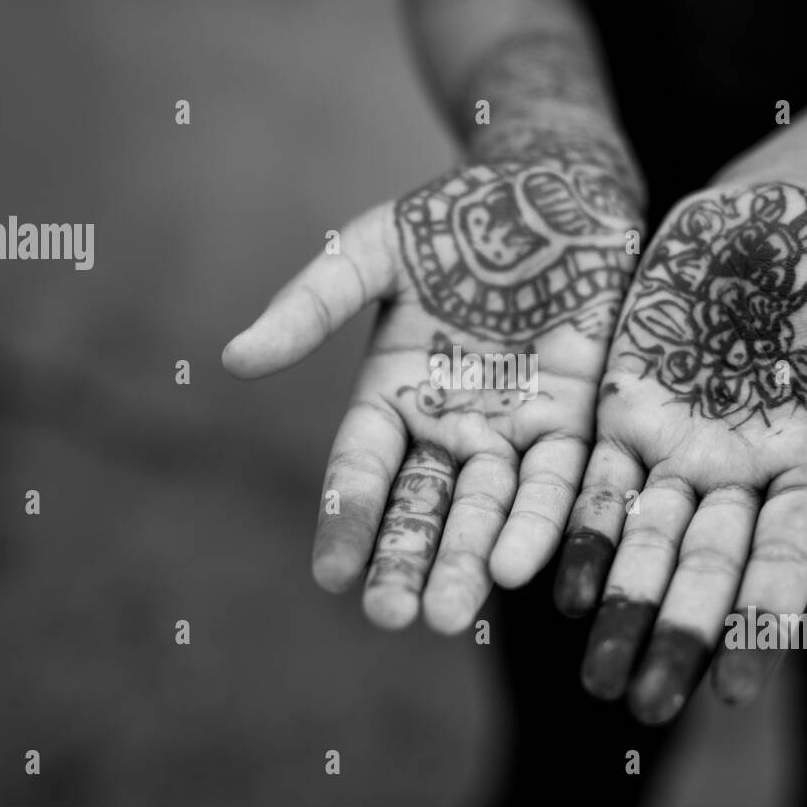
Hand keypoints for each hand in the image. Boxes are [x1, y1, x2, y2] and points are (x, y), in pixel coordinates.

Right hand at [223, 142, 641, 632]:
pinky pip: (553, 483)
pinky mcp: (572, 423)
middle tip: (392, 616)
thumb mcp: (373, 251)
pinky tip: (521, 568)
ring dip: (468, 562)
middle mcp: (446, 425)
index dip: (345, 520)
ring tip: (451, 616)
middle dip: (407, 562)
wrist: (552, 190)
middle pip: (422, 507)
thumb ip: (313, 305)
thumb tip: (234, 359)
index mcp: (390, 394)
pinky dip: (537, 523)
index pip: (360, 472)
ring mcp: (509, 430)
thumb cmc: (454, 217)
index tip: (331, 576)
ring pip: (485, 510)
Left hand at [554, 179, 806, 722]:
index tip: (732, 692)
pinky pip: (597, 480)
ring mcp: (676, 446)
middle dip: (672, 633)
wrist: (766, 214)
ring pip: (642, 539)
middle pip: (702, 569)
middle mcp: (737, 474)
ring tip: (592, 674)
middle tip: (641, 706)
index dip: (759, 623)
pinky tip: (555, 585)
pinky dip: (578, 531)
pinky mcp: (623, 408)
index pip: (782, 560)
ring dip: (617, 605)